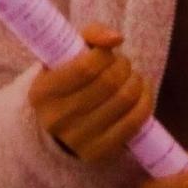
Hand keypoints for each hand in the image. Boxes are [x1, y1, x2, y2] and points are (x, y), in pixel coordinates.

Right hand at [26, 23, 152, 165]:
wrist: (63, 122)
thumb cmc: (70, 78)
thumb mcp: (69, 52)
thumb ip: (91, 34)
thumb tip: (116, 38)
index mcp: (42, 93)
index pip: (86, 68)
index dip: (105, 55)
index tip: (108, 52)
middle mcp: (56, 119)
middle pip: (109, 82)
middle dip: (124, 66)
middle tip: (123, 64)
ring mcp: (77, 139)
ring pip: (125, 99)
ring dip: (136, 80)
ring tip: (131, 77)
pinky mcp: (98, 152)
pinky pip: (135, 121)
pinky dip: (145, 100)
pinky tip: (141, 91)